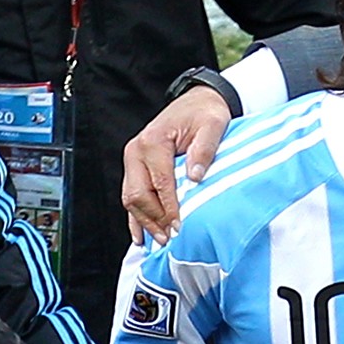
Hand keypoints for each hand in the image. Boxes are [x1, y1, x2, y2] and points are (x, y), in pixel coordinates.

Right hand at [122, 88, 231, 244]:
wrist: (197, 101)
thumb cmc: (205, 114)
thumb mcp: (212, 126)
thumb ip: (204, 150)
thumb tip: (195, 176)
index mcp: (153, 141)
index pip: (159, 183)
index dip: (169, 209)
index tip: (181, 228)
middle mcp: (136, 151)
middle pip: (139, 194)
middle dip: (155, 219)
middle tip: (172, 238)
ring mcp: (133, 160)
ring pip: (132, 199)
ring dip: (145, 222)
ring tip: (162, 241)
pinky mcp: (136, 167)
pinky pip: (131, 196)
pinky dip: (136, 218)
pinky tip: (142, 237)